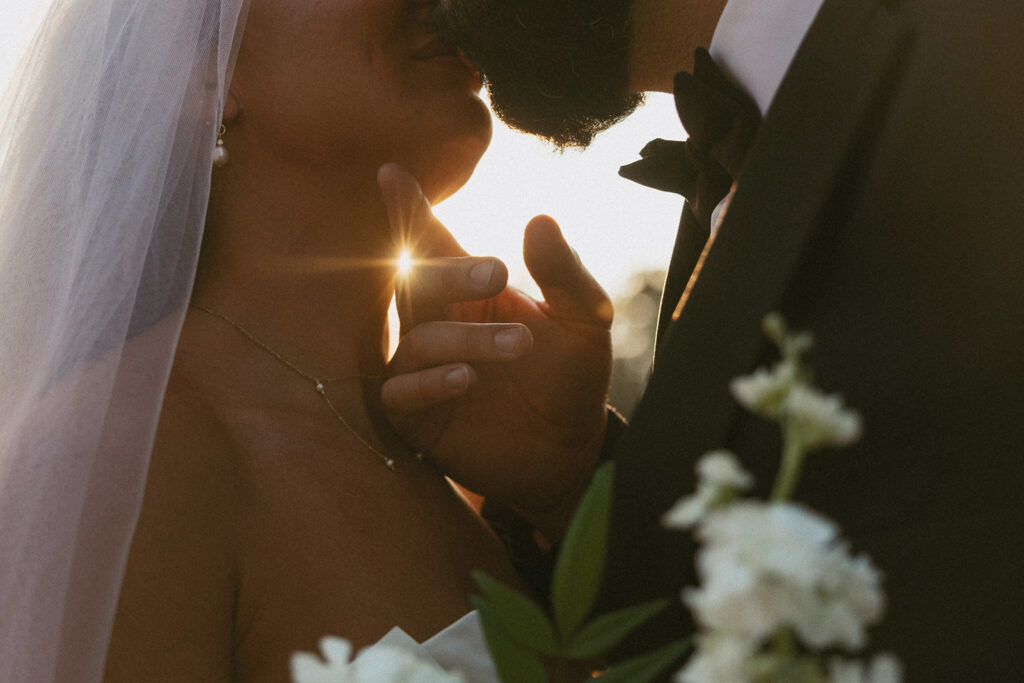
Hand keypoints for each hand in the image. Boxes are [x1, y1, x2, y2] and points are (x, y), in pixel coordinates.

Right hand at [378, 164, 613, 537]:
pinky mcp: (418, 419)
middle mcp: (438, 325)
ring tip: (519, 344)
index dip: (410, 211)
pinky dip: (428, 383)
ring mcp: (424, 371)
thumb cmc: (572, 378)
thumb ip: (566, 274)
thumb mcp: (585, 322)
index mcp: (469, 293)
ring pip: (417, 341)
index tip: (392, 172)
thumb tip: (540, 218)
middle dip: (448, 273)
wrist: (570, 451)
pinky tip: (465, 379)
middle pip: (416, 285)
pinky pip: (400, 394)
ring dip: (464, 338)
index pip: (433, 243)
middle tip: (498, 272)